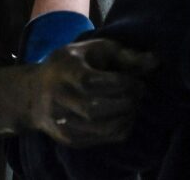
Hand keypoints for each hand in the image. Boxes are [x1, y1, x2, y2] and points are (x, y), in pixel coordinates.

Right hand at [28, 38, 156, 146]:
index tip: (137, 80)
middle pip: (97, 107)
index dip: (122, 83)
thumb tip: (156, 61)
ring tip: (134, 103)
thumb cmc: (71, 65)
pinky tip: (125, 115)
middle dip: (127, 101)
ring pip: (101, 127)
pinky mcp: (70, 139)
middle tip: (140, 92)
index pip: (93, 82)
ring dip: (127, 116)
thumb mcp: (94, 50)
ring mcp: (62, 122)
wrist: (34, 94)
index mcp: (64, 71)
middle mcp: (58, 99)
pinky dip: (121, 128)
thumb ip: (124, 55)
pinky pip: (103, 139)